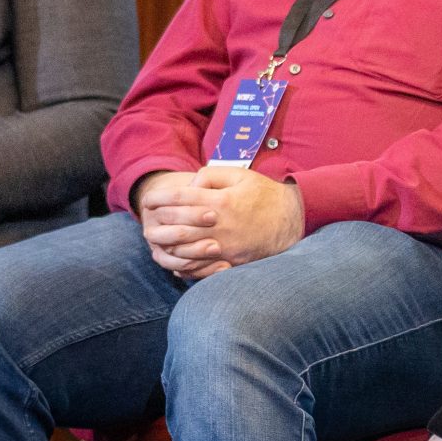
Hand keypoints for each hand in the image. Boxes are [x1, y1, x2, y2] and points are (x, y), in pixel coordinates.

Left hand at [138, 165, 305, 276]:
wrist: (294, 219)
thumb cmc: (265, 194)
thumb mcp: (240, 175)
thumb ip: (211, 176)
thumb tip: (191, 187)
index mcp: (221, 202)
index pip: (180, 199)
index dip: (160, 199)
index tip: (149, 200)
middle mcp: (221, 226)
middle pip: (178, 225)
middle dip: (159, 221)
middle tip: (148, 218)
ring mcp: (226, 246)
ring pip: (186, 248)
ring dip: (167, 243)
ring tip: (157, 237)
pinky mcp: (232, 261)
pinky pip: (202, 265)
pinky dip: (184, 262)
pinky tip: (175, 256)